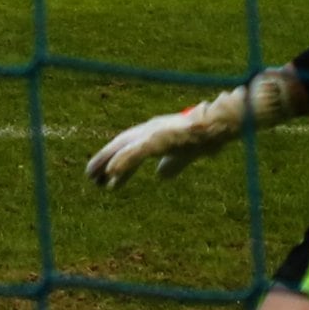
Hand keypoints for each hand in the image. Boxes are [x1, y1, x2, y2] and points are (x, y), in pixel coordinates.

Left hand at [84, 68, 308, 190]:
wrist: (219, 127)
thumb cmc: (203, 138)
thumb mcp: (182, 156)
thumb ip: (171, 164)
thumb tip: (161, 175)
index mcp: (155, 134)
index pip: (131, 149)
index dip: (118, 165)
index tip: (108, 182)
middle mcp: (150, 130)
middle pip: (121, 145)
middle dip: (104, 160)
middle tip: (89, 177)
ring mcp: (153, 132)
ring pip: (123, 147)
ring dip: (106, 161)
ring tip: (93, 176)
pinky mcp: (158, 137)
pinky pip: (136, 151)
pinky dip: (122, 161)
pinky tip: (111, 173)